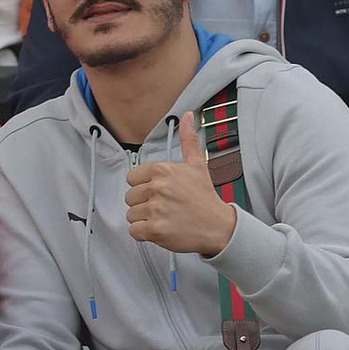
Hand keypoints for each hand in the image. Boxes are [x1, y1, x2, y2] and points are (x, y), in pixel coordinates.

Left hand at [125, 109, 235, 258]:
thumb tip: (188, 115)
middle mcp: (158, 188)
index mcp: (163, 170)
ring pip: (131, 214)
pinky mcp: (155, 230)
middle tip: (164, 207)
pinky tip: (160, 229)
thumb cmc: (205, 197)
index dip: (144, 187)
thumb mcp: (197, 165)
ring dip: (144, 219)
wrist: (218, 227)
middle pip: (130, 197)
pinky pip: (134, 231)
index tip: (160, 192)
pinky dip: (144, 234)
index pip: (132, 178)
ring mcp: (156, 209)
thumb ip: (188, 140)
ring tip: (164, 218)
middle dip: (144, 204)